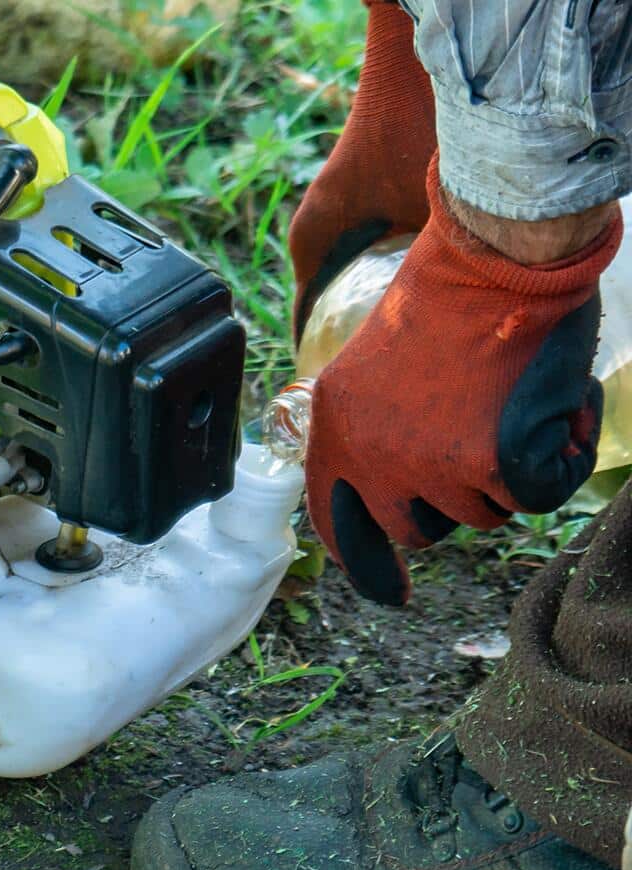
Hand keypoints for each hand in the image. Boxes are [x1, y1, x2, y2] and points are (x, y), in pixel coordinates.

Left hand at [305, 156, 620, 605]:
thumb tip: (394, 486)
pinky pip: (535, 498)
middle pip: (418, 528)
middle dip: (455, 498)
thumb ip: (375, 425)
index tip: (392, 593)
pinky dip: (556, 462)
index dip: (365, 562)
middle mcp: (370, 453)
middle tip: (482, 441)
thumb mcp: (376, 363)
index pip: (336, 520)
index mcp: (334, 426)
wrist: (491, 255)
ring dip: (508, 472)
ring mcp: (426, 464)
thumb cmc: (448, 295)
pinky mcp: (487, 464)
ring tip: (511, 401)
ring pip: (484, 513)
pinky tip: (552, 410)